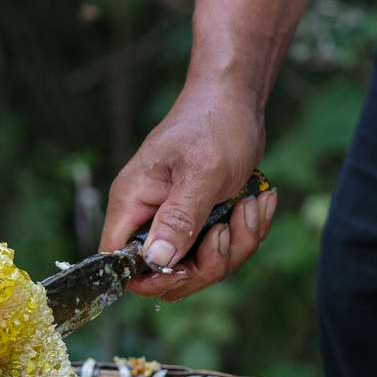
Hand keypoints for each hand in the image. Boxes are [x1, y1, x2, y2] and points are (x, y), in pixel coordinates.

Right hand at [99, 84, 272, 299]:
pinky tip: (257, 202)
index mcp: (133, 205)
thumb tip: (156, 260)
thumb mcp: (200, 172)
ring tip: (250, 205)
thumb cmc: (212, 124)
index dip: (149, 277)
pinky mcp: (201, 222)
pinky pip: (221, 250)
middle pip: (164, 273)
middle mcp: (149, 219)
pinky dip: (245, 233)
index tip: (184, 267)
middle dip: (205, 265)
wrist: (237, 99)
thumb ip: (178, 219)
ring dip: (234, 246)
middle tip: (227, 230)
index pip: (119, 263)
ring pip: (198, 266)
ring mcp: (176, 222)